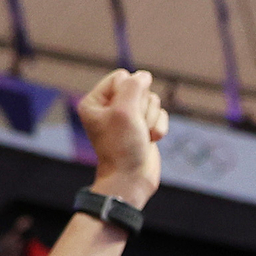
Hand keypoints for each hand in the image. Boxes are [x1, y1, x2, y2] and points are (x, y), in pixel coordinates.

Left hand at [75, 68, 166, 204]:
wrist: (131, 179)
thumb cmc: (122, 147)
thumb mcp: (125, 111)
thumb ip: (134, 86)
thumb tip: (144, 76)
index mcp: (95, 102)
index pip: (121, 77)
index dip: (129, 93)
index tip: (123, 116)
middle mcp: (110, 107)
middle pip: (139, 88)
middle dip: (142, 108)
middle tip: (133, 128)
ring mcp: (128, 117)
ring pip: (152, 100)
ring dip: (151, 119)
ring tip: (141, 136)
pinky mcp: (143, 126)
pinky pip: (160, 113)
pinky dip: (158, 127)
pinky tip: (150, 140)